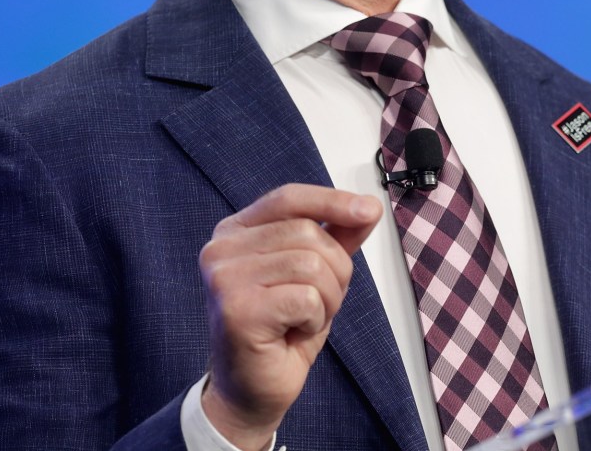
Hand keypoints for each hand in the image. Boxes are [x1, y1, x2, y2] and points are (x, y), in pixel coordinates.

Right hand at [199, 184, 381, 450]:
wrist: (252, 392)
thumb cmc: (281, 331)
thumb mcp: (314, 275)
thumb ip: (336, 237)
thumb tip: (369, 207)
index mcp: (234, 232)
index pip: (288, 198)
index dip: (332, 201)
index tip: (370, 210)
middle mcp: (221, 249)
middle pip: (308, 233)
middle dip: (334, 270)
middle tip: (317, 304)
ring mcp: (225, 278)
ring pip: (311, 264)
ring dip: (326, 298)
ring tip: (304, 319)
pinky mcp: (237, 310)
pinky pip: (306, 298)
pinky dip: (315, 318)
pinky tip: (292, 333)